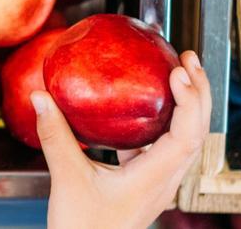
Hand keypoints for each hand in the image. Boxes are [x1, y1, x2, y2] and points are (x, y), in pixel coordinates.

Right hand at [34, 50, 210, 228]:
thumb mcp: (67, 178)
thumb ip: (56, 136)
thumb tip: (42, 97)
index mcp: (154, 178)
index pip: (187, 134)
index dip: (189, 100)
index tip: (178, 72)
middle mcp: (165, 179)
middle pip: (197, 131)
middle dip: (198, 91)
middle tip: (187, 58)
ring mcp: (159, 182)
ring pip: (186, 138)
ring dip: (188, 105)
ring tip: (179, 75)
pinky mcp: (146, 182)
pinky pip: (165, 146)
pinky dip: (165, 120)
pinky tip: (145, 108)